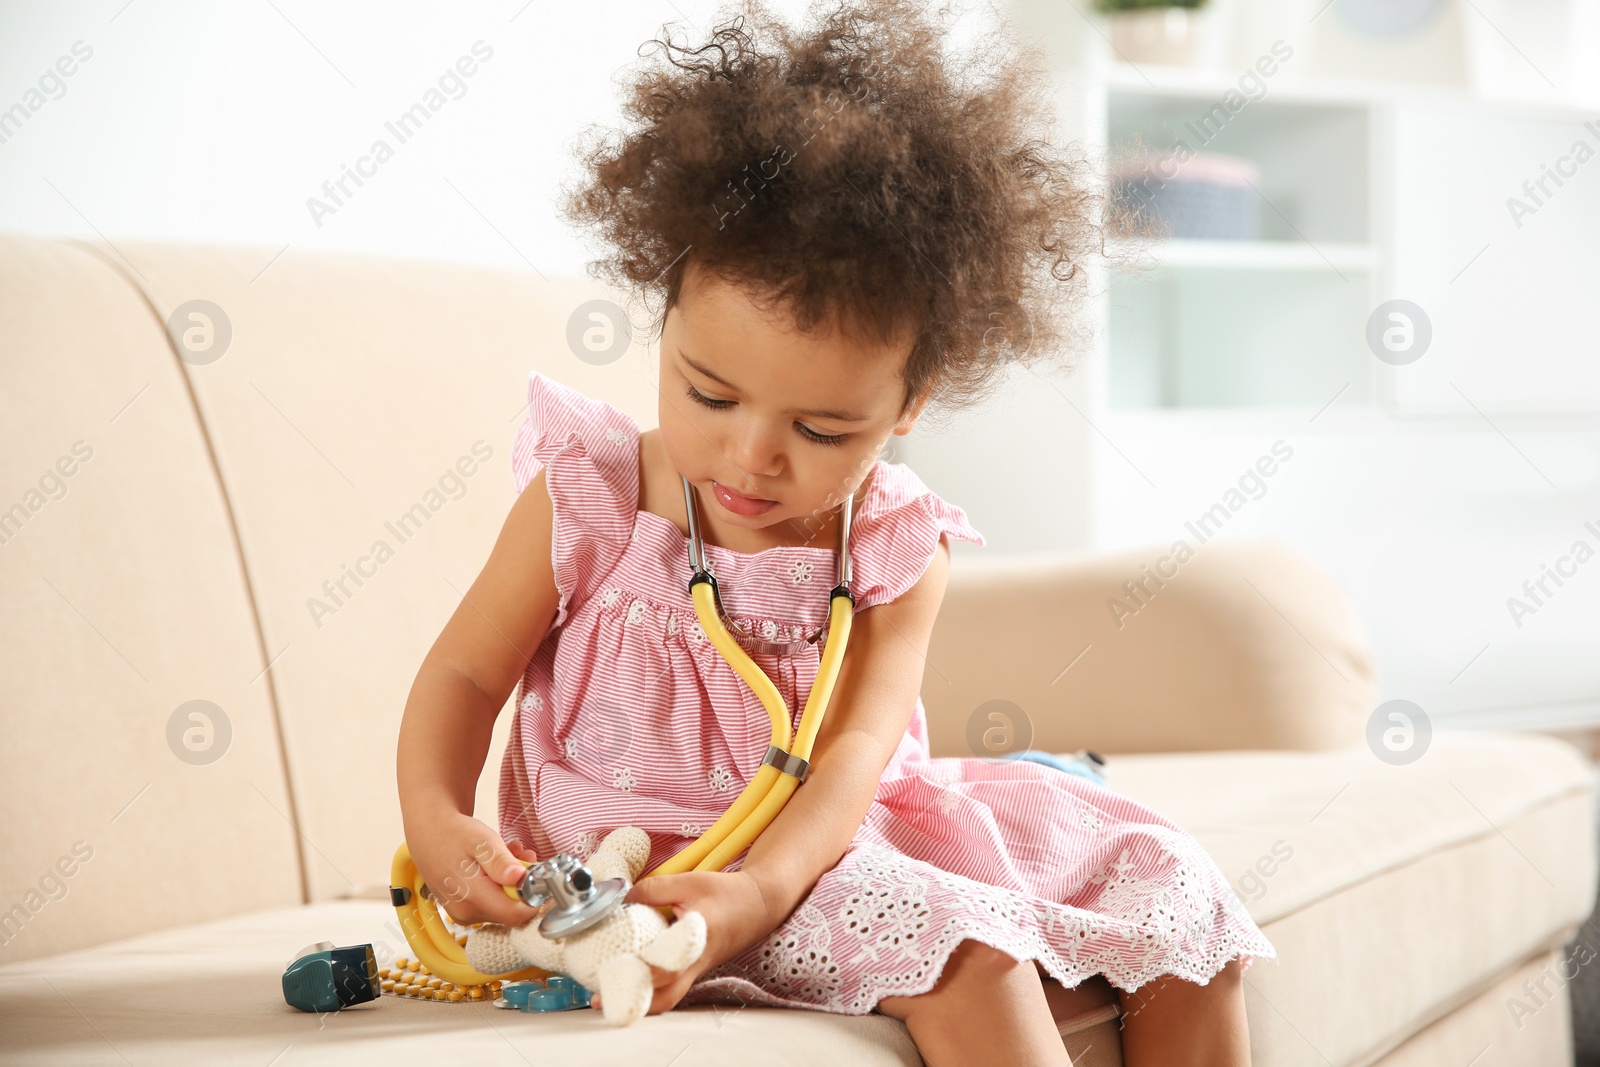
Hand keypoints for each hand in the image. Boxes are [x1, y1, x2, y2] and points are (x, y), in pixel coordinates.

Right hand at [404, 808, 540, 926]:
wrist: (428, 833)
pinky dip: (499, 886)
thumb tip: (517, 878)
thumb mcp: (481, 840)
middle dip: (522, 885)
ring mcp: (464, 914)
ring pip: (503, 906)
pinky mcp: (464, 911)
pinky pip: (491, 904)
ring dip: (511, 882)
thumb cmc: (453, 834)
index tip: (536, 876)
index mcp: (472, 897)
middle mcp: (467, 912)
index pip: (516, 915)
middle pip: (511, 910)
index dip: (533, 898)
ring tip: (509, 854)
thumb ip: (499, 861)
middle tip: (523, 856)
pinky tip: (497, 865)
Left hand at [589, 870, 781, 1016]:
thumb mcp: (690, 882)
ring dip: (638, 1000)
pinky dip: (647, 991)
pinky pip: (669, 990)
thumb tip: (622, 899)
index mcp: (697, 940)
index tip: (614, 965)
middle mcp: (696, 964)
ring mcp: (695, 972)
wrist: (758, 905)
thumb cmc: (727, 894)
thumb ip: (654, 888)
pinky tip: (627, 980)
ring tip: (606, 994)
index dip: (640, 969)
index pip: (667, 965)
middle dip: (631, 999)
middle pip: (664, 996)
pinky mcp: (693, 972)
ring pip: (666, 999)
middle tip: (599, 994)